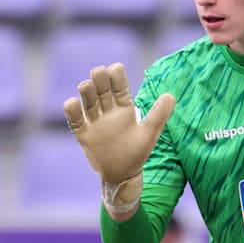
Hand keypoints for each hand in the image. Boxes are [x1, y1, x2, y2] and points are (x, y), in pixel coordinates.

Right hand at [63, 64, 174, 212]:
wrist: (122, 174)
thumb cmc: (137, 152)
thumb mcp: (150, 133)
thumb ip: (159, 115)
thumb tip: (171, 95)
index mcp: (125, 108)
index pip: (119, 87)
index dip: (117, 77)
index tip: (116, 68)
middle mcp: (108, 111)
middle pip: (102, 90)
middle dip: (100, 80)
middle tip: (99, 72)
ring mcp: (95, 122)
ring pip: (88, 102)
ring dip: (86, 92)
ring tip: (86, 85)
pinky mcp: (84, 134)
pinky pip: (75, 120)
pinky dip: (72, 111)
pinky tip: (72, 103)